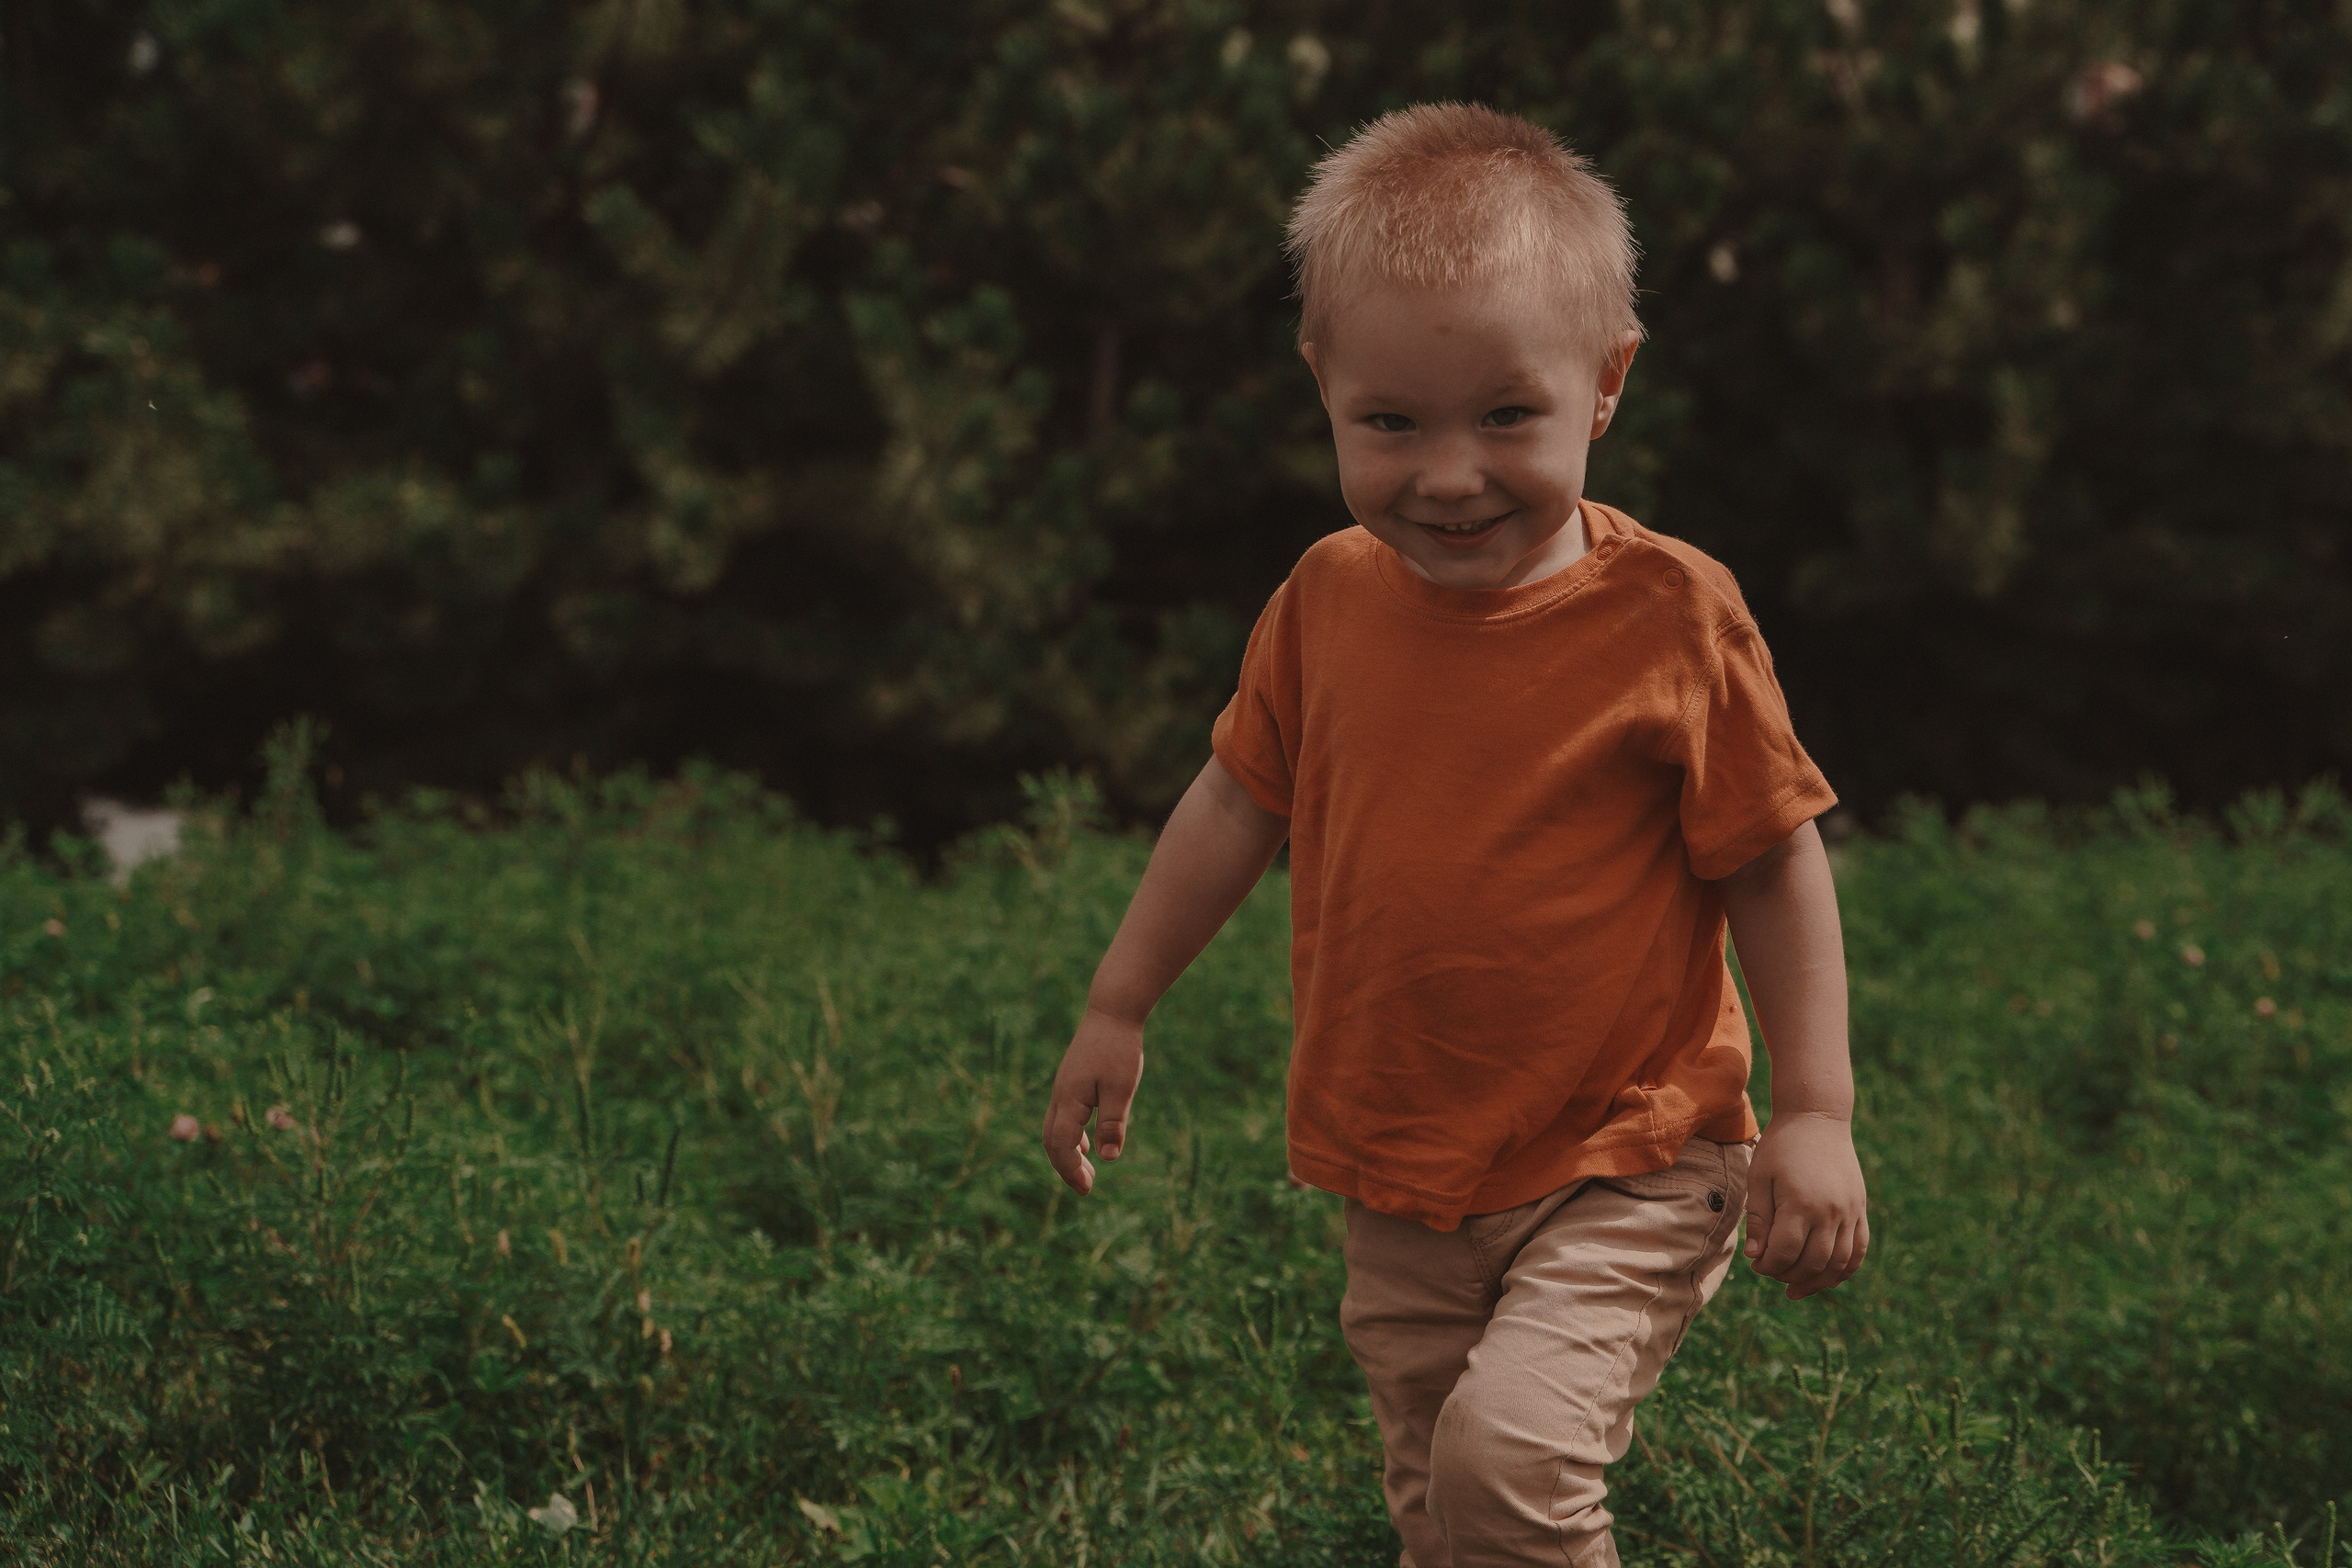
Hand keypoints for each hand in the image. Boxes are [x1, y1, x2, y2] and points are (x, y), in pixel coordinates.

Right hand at [1040, 1007, 1145, 1195]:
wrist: (1112, 1011)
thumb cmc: (1118, 1049)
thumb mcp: (1121, 1089)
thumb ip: (1112, 1123)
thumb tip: (1109, 1158)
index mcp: (1069, 1100)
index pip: (1061, 1146)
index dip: (1071, 1170)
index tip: (1087, 1190)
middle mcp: (1060, 1096)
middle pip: (1052, 1141)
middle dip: (1066, 1168)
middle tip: (1086, 1189)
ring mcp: (1063, 1088)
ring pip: (1055, 1130)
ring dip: (1069, 1154)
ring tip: (1088, 1173)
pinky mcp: (1071, 1081)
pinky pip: (1063, 1117)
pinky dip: (1071, 1137)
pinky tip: (1086, 1144)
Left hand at [1743, 1111, 1868, 1300]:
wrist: (1818, 1119)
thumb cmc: (1781, 1146)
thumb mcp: (1759, 1177)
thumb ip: (1759, 1219)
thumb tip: (1756, 1257)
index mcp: (1801, 1203)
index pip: (1785, 1253)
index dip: (1768, 1266)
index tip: (1756, 1264)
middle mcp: (1831, 1212)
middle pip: (1813, 1263)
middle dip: (1789, 1275)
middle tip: (1772, 1271)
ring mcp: (1850, 1212)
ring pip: (1839, 1263)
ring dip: (1817, 1281)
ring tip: (1795, 1285)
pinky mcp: (1860, 1210)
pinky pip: (1858, 1250)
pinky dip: (1845, 1270)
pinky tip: (1827, 1278)